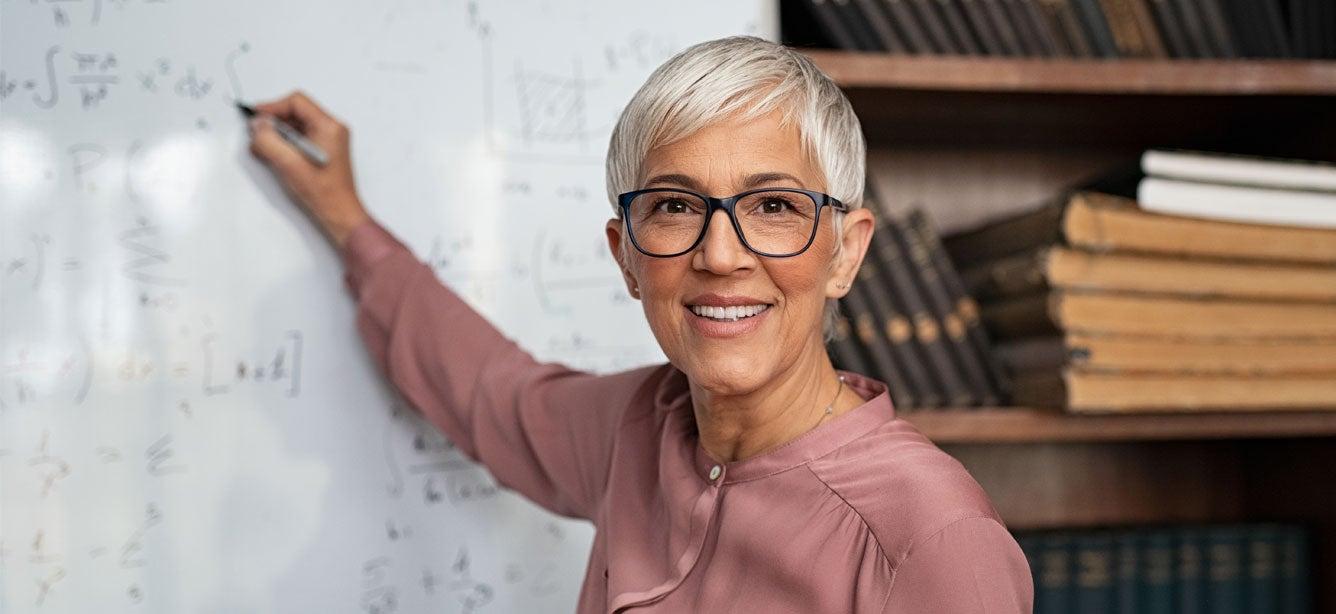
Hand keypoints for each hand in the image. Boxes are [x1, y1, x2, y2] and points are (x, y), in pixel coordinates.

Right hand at [247, 90, 368, 247]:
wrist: (340, 214)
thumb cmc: (325, 193)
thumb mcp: (289, 164)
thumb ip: (269, 141)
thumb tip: (257, 125)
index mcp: (329, 127)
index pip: (297, 102)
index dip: (272, 107)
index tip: (256, 118)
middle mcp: (331, 130)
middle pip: (295, 112)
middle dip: (273, 122)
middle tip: (257, 134)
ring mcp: (328, 140)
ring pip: (296, 126)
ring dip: (277, 135)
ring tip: (264, 149)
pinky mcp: (323, 151)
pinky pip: (300, 138)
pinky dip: (284, 144)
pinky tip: (275, 156)